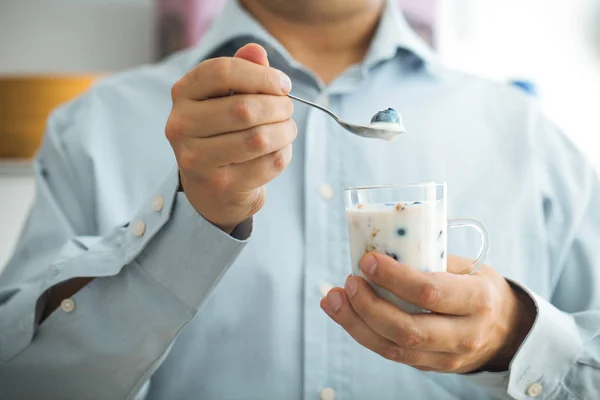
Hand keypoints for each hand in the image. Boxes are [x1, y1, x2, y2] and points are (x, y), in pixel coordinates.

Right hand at [166, 43, 295, 231]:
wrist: (212, 189)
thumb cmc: (223, 132)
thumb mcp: (227, 97)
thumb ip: (242, 71)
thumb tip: (257, 51)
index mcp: (182, 94)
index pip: (222, 71)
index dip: (261, 75)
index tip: (284, 85)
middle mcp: (181, 126)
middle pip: (244, 108)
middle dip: (278, 107)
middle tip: (288, 110)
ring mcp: (196, 159)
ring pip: (258, 138)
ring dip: (285, 131)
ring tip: (287, 129)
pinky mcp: (220, 185)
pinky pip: (267, 164)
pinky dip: (282, 154)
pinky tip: (278, 151)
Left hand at [321, 254, 535, 372]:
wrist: (506, 332)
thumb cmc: (478, 288)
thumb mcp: (468, 267)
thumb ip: (430, 259)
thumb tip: (381, 242)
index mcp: (478, 300)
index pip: (430, 292)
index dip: (394, 277)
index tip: (367, 260)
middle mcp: (465, 334)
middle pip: (408, 329)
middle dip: (369, 306)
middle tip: (348, 282)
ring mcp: (447, 357)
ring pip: (394, 348)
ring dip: (356, 323)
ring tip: (332, 298)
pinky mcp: (430, 367)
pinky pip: (391, 353)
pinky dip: (362, 333)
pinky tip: (343, 313)